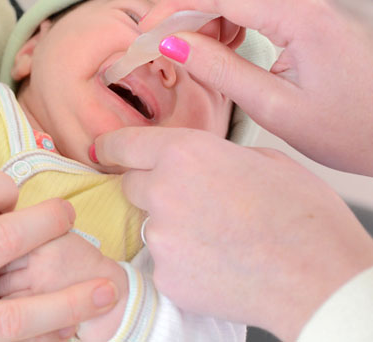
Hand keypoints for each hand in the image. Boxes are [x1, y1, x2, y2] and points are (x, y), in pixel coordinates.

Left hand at [94, 126, 372, 340]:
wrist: (318, 277)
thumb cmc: (303, 215)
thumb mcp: (263, 160)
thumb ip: (216, 155)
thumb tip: (202, 162)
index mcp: (185, 153)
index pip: (124, 144)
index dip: (110, 146)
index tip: (102, 149)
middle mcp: (163, 190)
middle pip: (133, 184)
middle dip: (153, 188)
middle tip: (193, 201)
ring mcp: (160, 236)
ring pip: (149, 224)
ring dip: (171, 226)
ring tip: (216, 236)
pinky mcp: (164, 274)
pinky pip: (162, 260)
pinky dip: (182, 260)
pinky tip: (215, 262)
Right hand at [140, 0, 372, 175]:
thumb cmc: (349, 127)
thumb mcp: (274, 109)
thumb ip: (219, 70)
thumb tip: (173, 44)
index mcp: (301, 16)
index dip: (173, 7)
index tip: (148, 30)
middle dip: (192, 1)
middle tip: (178, 43)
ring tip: (211, 39)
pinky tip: (235, 30)